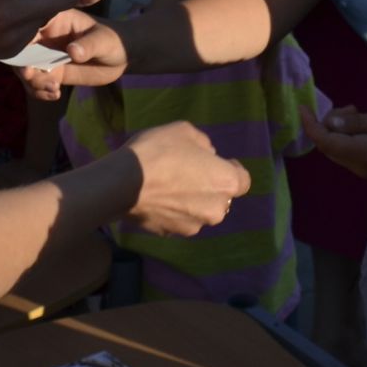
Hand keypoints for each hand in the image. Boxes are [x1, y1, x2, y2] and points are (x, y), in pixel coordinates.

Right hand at [15, 10, 127, 100]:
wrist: (119, 57)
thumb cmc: (112, 40)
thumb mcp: (103, 40)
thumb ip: (88, 45)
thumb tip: (72, 51)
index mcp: (52, 19)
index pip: (28, 27)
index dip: (21, 43)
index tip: (27, 60)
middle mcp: (44, 37)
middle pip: (20, 51)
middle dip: (23, 67)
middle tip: (33, 77)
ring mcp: (45, 55)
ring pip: (26, 69)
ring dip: (33, 82)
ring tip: (54, 89)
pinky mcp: (50, 72)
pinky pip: (36, 83)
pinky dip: (40, 91)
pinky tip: (56, 94)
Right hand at [119, 122, 250, 235]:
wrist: (123, 184)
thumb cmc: (159, 151)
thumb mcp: (184, 131)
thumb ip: (202, 143)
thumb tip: (207, 154)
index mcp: (226, 182)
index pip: (243, 181)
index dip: (232, 170)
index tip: (217, 163)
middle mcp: (216, 209)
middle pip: (220, 198)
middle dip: (209, 187)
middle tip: (187, 172)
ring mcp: (194, 226)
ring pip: (199, 211)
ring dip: (191, 201)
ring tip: (168, 187)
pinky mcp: (172, 235)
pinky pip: (179, 220)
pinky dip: (173, 211)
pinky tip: (156, 198)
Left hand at [302, 104, 366, 179]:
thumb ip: (357, 122)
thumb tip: (329, 121)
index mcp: (363, 154)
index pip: (325, 141)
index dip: (310, 124)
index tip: (302, 106)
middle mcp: (359, 166)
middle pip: (327, 146)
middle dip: (326, 124)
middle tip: (350, 105)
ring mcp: (365, 169)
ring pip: (336, 149)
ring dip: (338, 128)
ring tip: (357, 109)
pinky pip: (348, 151)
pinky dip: (347, 135)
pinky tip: (362, 122)